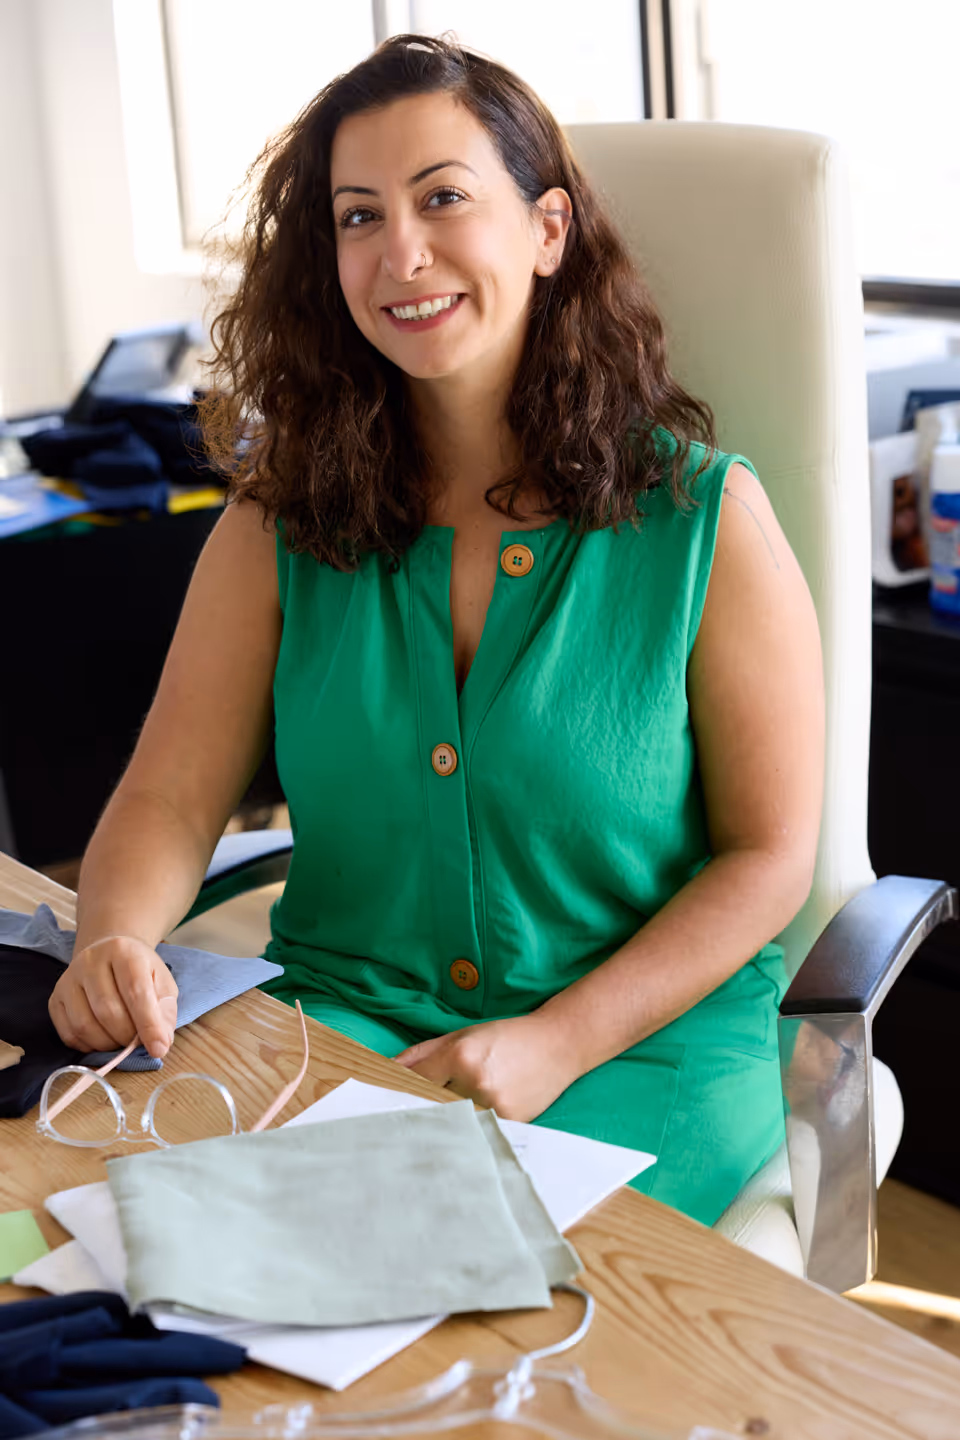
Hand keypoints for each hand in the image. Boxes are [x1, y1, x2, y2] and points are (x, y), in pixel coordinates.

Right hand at [49, 936, 178, 1058]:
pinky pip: (68, 1033)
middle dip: (126, 1036)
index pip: (136, 991)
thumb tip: (160, 1044)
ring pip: (84, 1025)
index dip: (148, 1025)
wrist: (108, 956)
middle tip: (137, 1042)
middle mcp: (91, 961)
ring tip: (121, 1041)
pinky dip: (88, 1046)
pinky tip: (102, 1040)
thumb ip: (164, 1011)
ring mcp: (68, 979)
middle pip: (107, 1011)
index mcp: (123, 951)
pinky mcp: (54, 998)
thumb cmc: (139, 971)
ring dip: (107, 1044)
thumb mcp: (162, 983)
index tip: (159, 1049)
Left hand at [394, 1014, 578, 1121]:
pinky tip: (471, 1124)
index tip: (384, 1106)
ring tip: (441, 1126)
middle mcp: (475, 1081)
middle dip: (419, 1113)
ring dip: (445, 1124)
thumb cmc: (507, 1036)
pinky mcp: (510, 1122)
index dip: (398, 1093)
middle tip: (402, 1125)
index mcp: (461, 1055)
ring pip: (453, 1122)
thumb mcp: (462, 1034)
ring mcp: (494, 1105)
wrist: (559, 1044)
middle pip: (430, 1106)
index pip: (415, 1082)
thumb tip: (387, 1070)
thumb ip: (423, 1053)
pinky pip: (477, 1130)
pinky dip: (470, 1129)